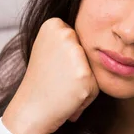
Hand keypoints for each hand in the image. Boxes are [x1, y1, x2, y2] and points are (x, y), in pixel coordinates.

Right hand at [2, 17, 99, 133]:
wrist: (31, 109)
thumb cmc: (43, 82)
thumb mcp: (48, 50)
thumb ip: (68, 41)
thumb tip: (102, 37)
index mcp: (53, 24)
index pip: (79, 36)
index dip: (69, 55)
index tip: (53, 63)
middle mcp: (65, 33)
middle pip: (89, 50)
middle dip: (79, 67)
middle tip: (58, 78)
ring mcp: (75, 53)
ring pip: (94, 67)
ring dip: (85, 80)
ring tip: (65, 87)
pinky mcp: (84, 73)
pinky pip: (97, 84)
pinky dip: (87, 94)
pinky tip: (69, 96)